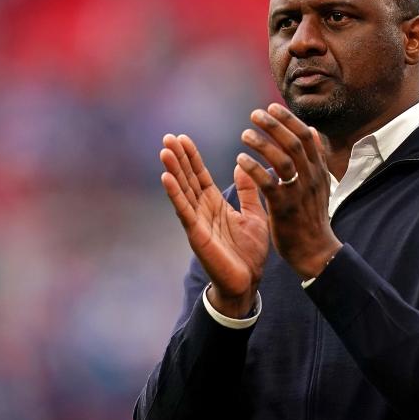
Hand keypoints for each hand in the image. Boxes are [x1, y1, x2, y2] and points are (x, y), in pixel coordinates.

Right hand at [160, 133, 268, 317]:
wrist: (248, 282)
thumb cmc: (249, 253)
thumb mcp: (254, 215)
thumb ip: (248, 192)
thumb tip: (243, 166)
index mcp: (215, 205)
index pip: (200, 176)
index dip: (192, 157)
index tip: (183, 138)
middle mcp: (202, 211)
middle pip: (187, 179)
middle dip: (179, 158)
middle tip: (168, 137)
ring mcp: (197, 222)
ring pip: (182, 191)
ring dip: (173, 171)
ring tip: (165, 151)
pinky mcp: (196, 234)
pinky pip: (183, 210)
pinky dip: (175, 194)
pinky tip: (166, 177)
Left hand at [236, 103, 342, 280]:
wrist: (315, 251)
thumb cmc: (311, 217)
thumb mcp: (320, 184)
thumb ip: (315, 157)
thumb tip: (313, 130)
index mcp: (319, 171)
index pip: (307, 136)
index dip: (289, 120)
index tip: (272, 107)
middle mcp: (311, 178)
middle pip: (295, 143)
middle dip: (274, 125)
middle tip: (255, 114)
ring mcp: (299, 193)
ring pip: (283, 160)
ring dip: (262, 144)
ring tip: (245, 134)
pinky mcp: (284, 208)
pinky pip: (269, 183)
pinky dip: (254, 169)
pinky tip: (240, 160)